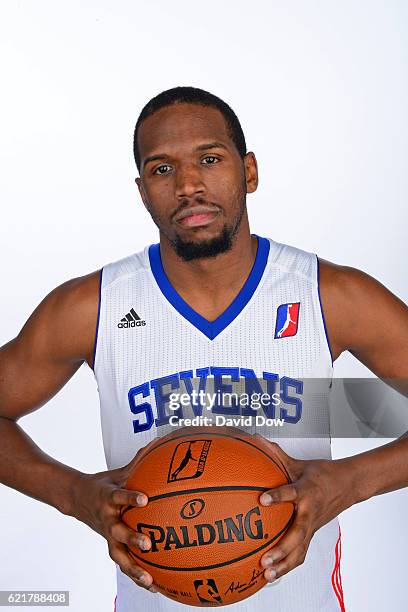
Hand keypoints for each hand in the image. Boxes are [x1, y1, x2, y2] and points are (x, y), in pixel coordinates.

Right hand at [70, 450, 155, 592]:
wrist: (75, 499)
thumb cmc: (102, 485)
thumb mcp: (117, 473)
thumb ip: (137, 462)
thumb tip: (157, 443)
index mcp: (107, 498)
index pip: (118, 497)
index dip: (130, 498)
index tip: (143, 500)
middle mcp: (107, 519)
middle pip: (117, 532)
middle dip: (132, 538)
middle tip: (148, 544)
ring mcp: (107, 535)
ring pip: (118, 555)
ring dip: (133, 569)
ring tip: (149, 580)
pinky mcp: (110, 545)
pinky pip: (123, 563)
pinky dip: (136, 575)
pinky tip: (154, 586)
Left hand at [256, 439, 355, 582]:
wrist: (348, 485)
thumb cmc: (323, 474)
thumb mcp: (300, 463)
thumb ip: (277, 455)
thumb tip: (257, 440)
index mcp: (306, 491)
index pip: (290, 492)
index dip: (276, 496)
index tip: (262, 499)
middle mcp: (309, 511)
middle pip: (297, 534)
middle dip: (281, 549)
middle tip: (264, 558)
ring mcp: (312, 525)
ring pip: (300, 550)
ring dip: (284, 564)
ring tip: (267, 574)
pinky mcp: (312, 533)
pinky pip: (301, 553)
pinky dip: (288, 565)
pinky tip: (274, 574)